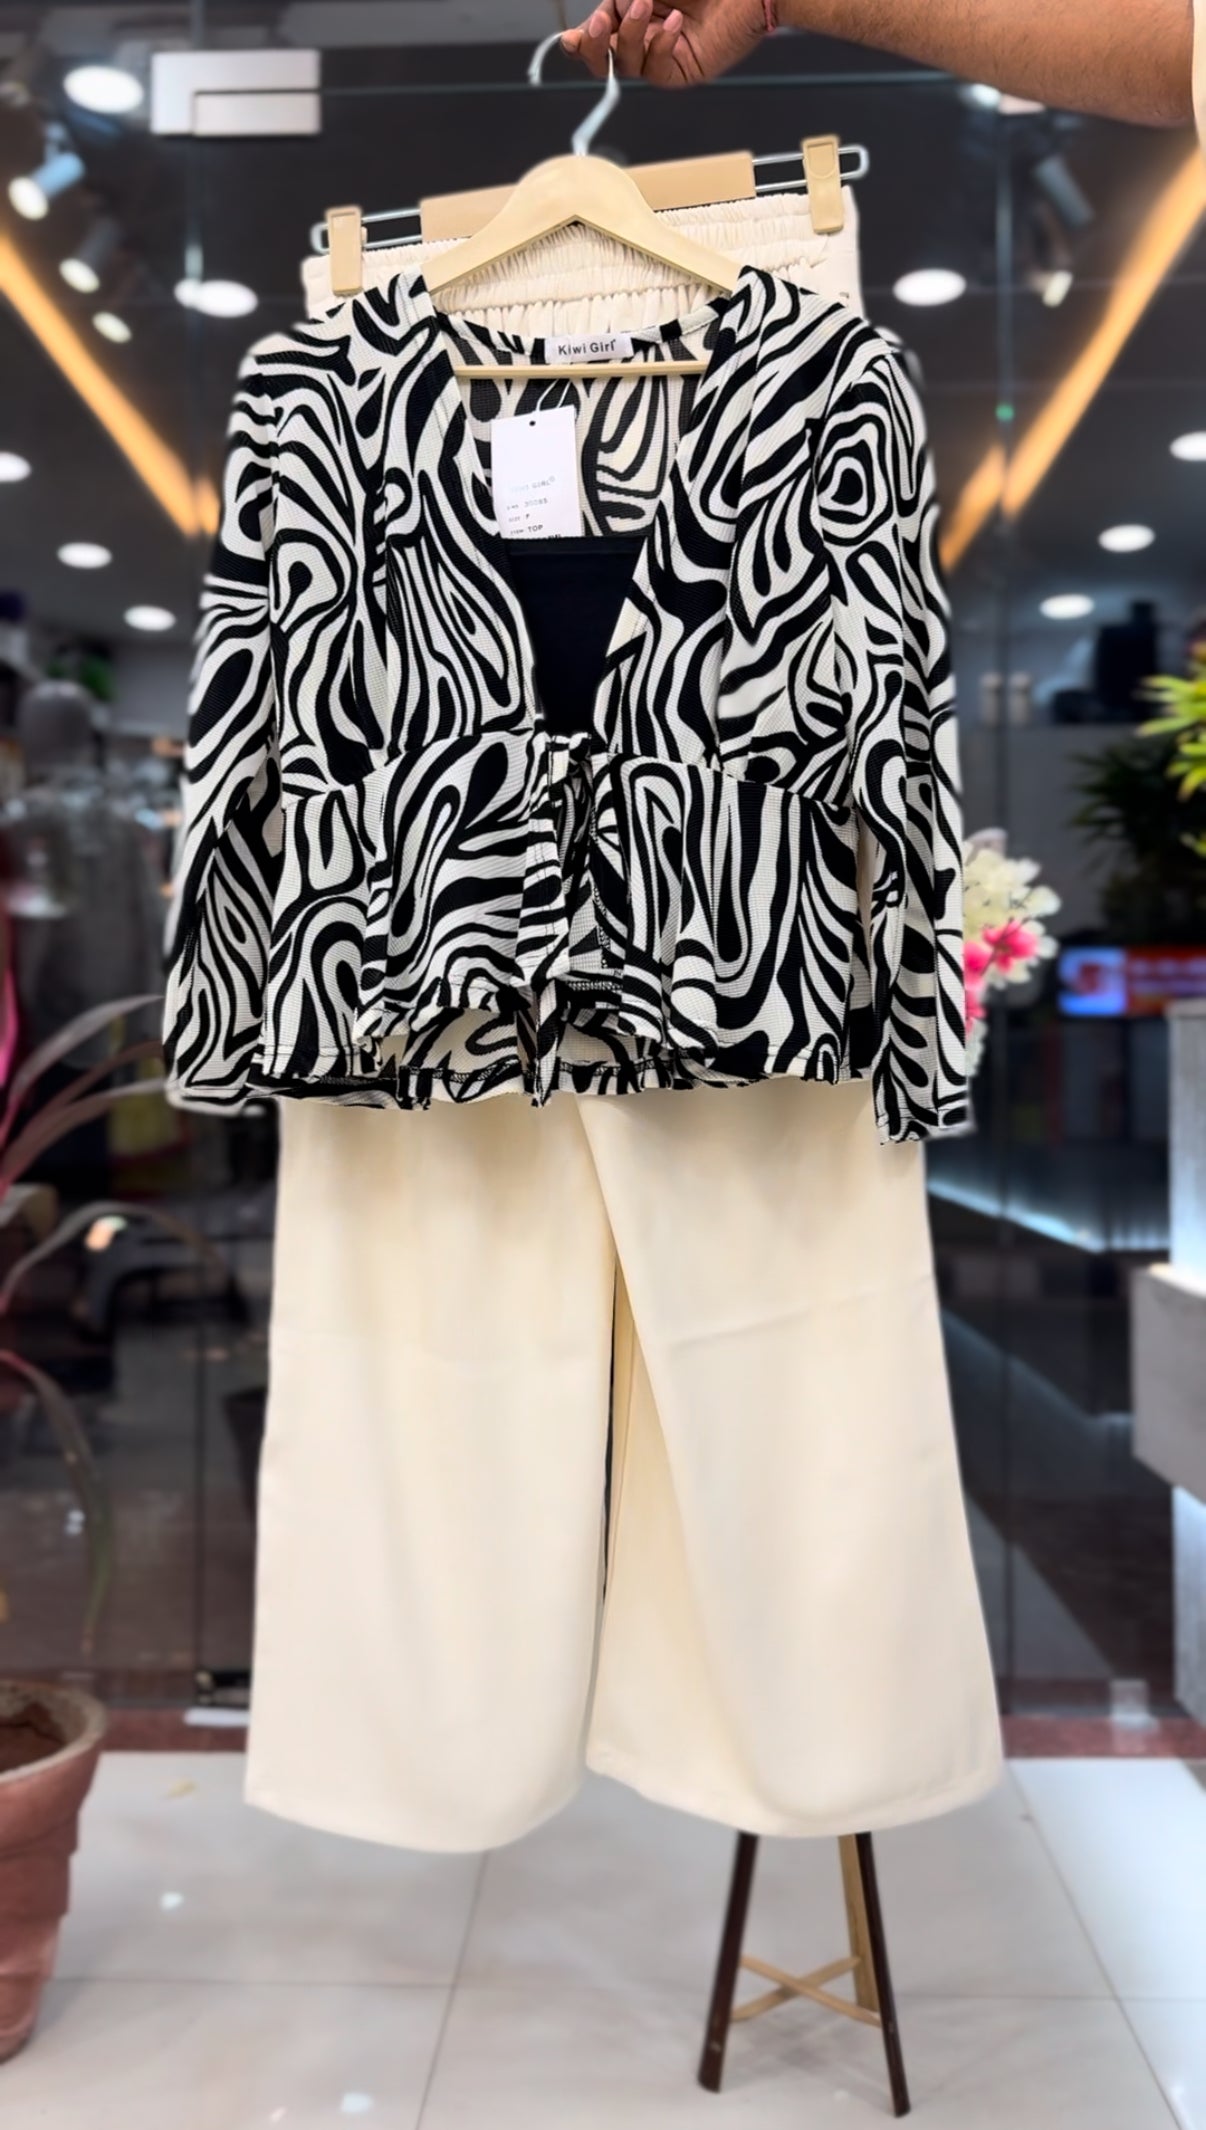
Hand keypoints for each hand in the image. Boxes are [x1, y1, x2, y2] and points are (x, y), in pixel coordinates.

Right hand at [561, 0, 766, 87]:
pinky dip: (659, 47)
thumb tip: (612, 7)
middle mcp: (643, 34)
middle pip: (602, 58)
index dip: (581, 38)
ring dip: (628, 34)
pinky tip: (675, 22)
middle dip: (593, 45)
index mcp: (630, 8)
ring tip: (644, 2)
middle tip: (598, 24)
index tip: (573, 37)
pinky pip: (656, 71)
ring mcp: (661, 54)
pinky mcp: (682, 71)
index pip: (596, 31)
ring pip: (626, 64)